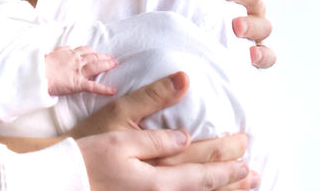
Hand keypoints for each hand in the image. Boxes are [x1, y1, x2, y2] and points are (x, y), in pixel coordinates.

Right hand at [45, 45, 117, 95]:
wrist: (38, 74)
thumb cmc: (42, 65)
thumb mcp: (52, 53)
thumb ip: (61, 50)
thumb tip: (67, 47)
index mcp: (70, 53)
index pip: (85, 50)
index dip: (93, 52)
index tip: (98, 54)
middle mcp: (76, 60)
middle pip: (94, 57)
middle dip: (104, 57)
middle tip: (112, 59)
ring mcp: (79, 71)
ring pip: (96, 66)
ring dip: (107, 65)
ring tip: (115, 65)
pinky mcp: (79, 83)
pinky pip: (94, 87)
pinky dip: (104, 89)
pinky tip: (113, 91)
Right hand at [77, 129, 249, 190]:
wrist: (64, 180)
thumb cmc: (87, 155)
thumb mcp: (117, 135)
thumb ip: (155, 137)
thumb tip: (187, 135)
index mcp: (158, 177)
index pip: (202, 168)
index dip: (227, 160)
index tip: (245, 149)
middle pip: (205, 187)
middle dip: (232, 178)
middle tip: (254, 169)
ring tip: (246, 187)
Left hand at [205, 0, 275, 67]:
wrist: (187, 38)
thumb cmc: (198, 9)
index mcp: (241, 0)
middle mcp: (251, 16)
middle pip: (259, 11)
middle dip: (248, 14)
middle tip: (233, 21)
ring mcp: (253, 38)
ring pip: (265, 34)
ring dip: (255, 34)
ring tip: (241, 37)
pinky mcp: (250, 58)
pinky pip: (267, 58)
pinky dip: (263, 57)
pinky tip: (250, 57)